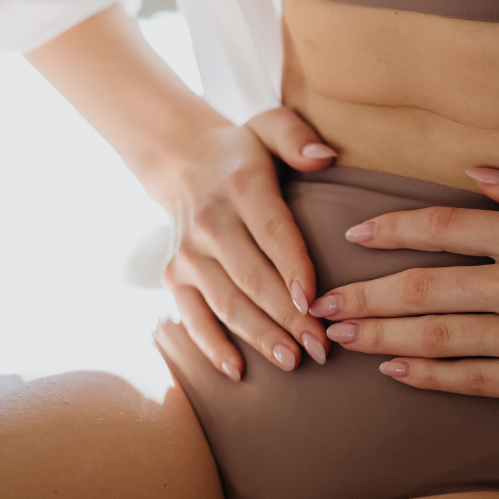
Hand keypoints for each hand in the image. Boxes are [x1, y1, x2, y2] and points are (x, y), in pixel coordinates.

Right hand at [159, 107, 335, 379]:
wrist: (182, 161)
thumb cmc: (244, 151)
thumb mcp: (269, 127)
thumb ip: (296, 136)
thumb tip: (324, 156)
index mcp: (241, 186)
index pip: (271, 231)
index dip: (293, 268)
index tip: (316, 301)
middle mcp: (211, 222)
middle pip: (252, 276)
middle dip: (288, 316)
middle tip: (322, 347)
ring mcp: (188, 253)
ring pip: (227, 302)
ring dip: (259, 336)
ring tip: (293, 362)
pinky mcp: (174, 275)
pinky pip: (192, 316)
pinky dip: (211, 346)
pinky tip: (237, 371)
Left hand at [310, 167, 498, 409]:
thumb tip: (476, 172)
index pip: (439, 227)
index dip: (388, 231)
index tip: (352, 235)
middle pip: (420, 288)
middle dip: (361, 294)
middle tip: (317, 301)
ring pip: (435, 337)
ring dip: (378, 336)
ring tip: (337, 335)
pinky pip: (473, 381)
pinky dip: (428, 376)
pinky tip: (393, 371)